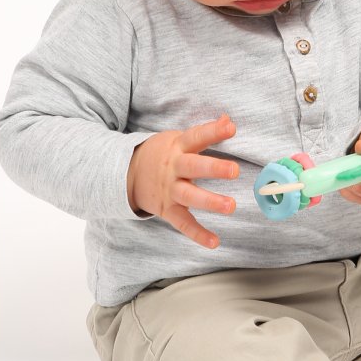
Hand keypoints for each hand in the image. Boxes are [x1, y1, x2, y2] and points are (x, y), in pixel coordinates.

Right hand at [127, 114, 239, 248]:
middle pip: (194, 167)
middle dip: (214, 168)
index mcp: (178, 146)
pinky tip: (214, 242)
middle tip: (234, 170)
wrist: (125, 173)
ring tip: (231, 206)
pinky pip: (183, 223)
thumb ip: (204, 133)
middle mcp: (173, 168)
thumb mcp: (178, 138)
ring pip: (190, 196)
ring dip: (210, 202)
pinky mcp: (167, 210)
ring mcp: (170, 190)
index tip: (231, 127)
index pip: (197, 136)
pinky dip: (198, 234)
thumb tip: (230, 119)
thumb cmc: (162, 154)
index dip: (213, 131)